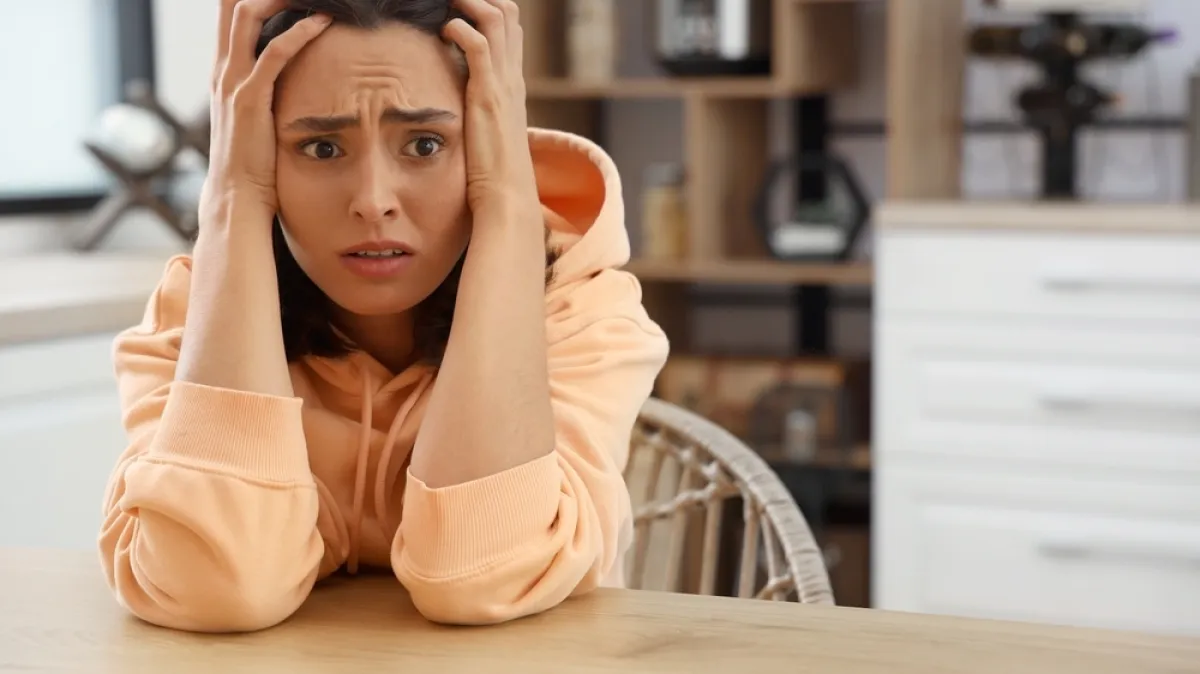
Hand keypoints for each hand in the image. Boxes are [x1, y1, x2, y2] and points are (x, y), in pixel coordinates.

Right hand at [200, 0, 331, 222]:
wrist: (237, 195)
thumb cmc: (253, 162)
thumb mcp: (255, 119)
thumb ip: (265, 95)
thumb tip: (290, 84)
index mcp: (224, 74)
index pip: (229, 19)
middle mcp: (223, 71)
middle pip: (231, 6)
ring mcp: (233, 83)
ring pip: (247, 16)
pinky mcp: (250, 98)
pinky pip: (274, 53)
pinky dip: (299, 32)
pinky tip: (321, 22)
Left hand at [443, 0, 539, 218]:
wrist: (507, 198)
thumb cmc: (492, 176)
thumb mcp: (485, 136)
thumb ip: (475, 116)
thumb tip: (455, 111)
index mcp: (512, 87)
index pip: (509, 31)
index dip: (487, 10)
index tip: (459, 8)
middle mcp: (512, 79)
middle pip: (509, 15)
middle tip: (453, 1)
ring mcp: (503, 85)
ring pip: (497, 19)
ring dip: (469, 4)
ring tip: (447, 3)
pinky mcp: (488, 95)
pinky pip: (478, 45)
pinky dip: (460, 29)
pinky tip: (444, 30)